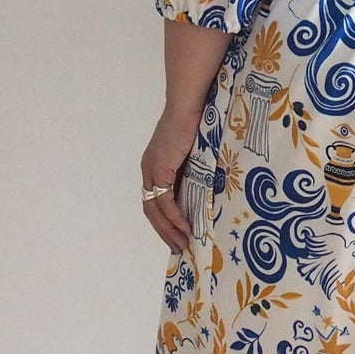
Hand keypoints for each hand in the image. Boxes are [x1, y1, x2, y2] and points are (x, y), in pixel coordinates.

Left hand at [142, 104, 203, 252]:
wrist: (189, 106)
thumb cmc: (196, 123)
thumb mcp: (194, 154)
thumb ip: (193, 172)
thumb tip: (205, 190)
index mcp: (154, 167)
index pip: (154, 201)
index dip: (164, 221)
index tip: (177, 235)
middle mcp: (148, 171)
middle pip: (151, 210)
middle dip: (164, 231)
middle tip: (179, 247)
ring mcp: (151, 171)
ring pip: (155, 210)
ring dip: (169, 229)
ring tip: (183, 243)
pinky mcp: (160, 170)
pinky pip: (165, 201)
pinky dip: (174, 217)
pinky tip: (185, 228)